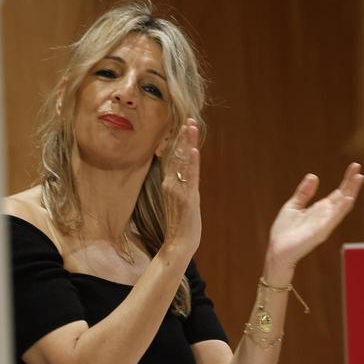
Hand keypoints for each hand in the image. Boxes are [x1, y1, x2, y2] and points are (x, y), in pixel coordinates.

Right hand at [160, 118, 201, 259]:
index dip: (178, 141)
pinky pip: (189, 177)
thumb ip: (183, 185)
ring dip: (187, 143)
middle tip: (189, 119)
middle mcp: (171, 184)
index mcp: (169, 184)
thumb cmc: (181, 223)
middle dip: (183, 136)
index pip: (173, 157)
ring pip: (182, 162)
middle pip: (176, 155)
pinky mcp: (187, 198)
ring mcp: (178, 190)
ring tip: (191, 127)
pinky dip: (191, 162)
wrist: (178, 243)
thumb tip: (187, 172)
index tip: (184, 125)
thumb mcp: (181, 199)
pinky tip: (194, 150)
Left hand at [265, 163, 363, 278]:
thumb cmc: (285, 232)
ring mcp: (324, 224)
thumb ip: (304, 193)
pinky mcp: (319, 232)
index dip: (347, 180)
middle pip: (343, 197)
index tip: (355, 166)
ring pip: (342, 206)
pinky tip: (348, 199)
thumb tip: (313, 176)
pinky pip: (333, 219)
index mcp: (320, 209)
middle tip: (359, 168)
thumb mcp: (293, 206)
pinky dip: (341, 209)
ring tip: (359, 178)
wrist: (277, 251)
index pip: (338, 193)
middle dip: (351, 183)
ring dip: (351, 192)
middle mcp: (326, 216)